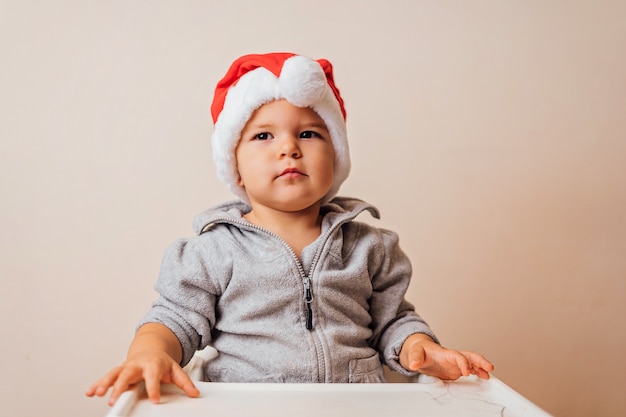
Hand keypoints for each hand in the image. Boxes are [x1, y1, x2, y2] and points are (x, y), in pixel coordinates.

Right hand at [85, 348, 199, 404]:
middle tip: (115, 399)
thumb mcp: (176, 370)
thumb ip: (184, 382)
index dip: (153, 388)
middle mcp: (137, 365)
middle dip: (120, 386)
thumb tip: (195, 394)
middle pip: (127, 374)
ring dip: (104, 384)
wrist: (151, 350)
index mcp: (153, 364)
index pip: (153, 376)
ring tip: (97, 393)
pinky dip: (97, 384)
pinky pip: (106, 377)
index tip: (154, 400)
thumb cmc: (161, 362)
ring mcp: (126, 367)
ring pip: (113, 374)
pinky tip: (90, 392)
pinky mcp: (118, 371)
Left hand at [399, 333, 493, 379]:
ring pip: (472, 363)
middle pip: (470, 356)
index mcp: (445, 353)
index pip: (457, 356)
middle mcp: (453, 358)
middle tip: (489, 367)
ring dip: (481, 368)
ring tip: (489, 375)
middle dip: (480, 361)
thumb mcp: (415, 352)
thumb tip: (413, 364)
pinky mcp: (456, 370)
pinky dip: (478, 373)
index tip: (467, 372)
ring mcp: (456, 364)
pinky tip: (484, 377)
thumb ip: (414, 358)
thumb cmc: (420, 351)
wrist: (420, 352)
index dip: (463, 363)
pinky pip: (470, 370)